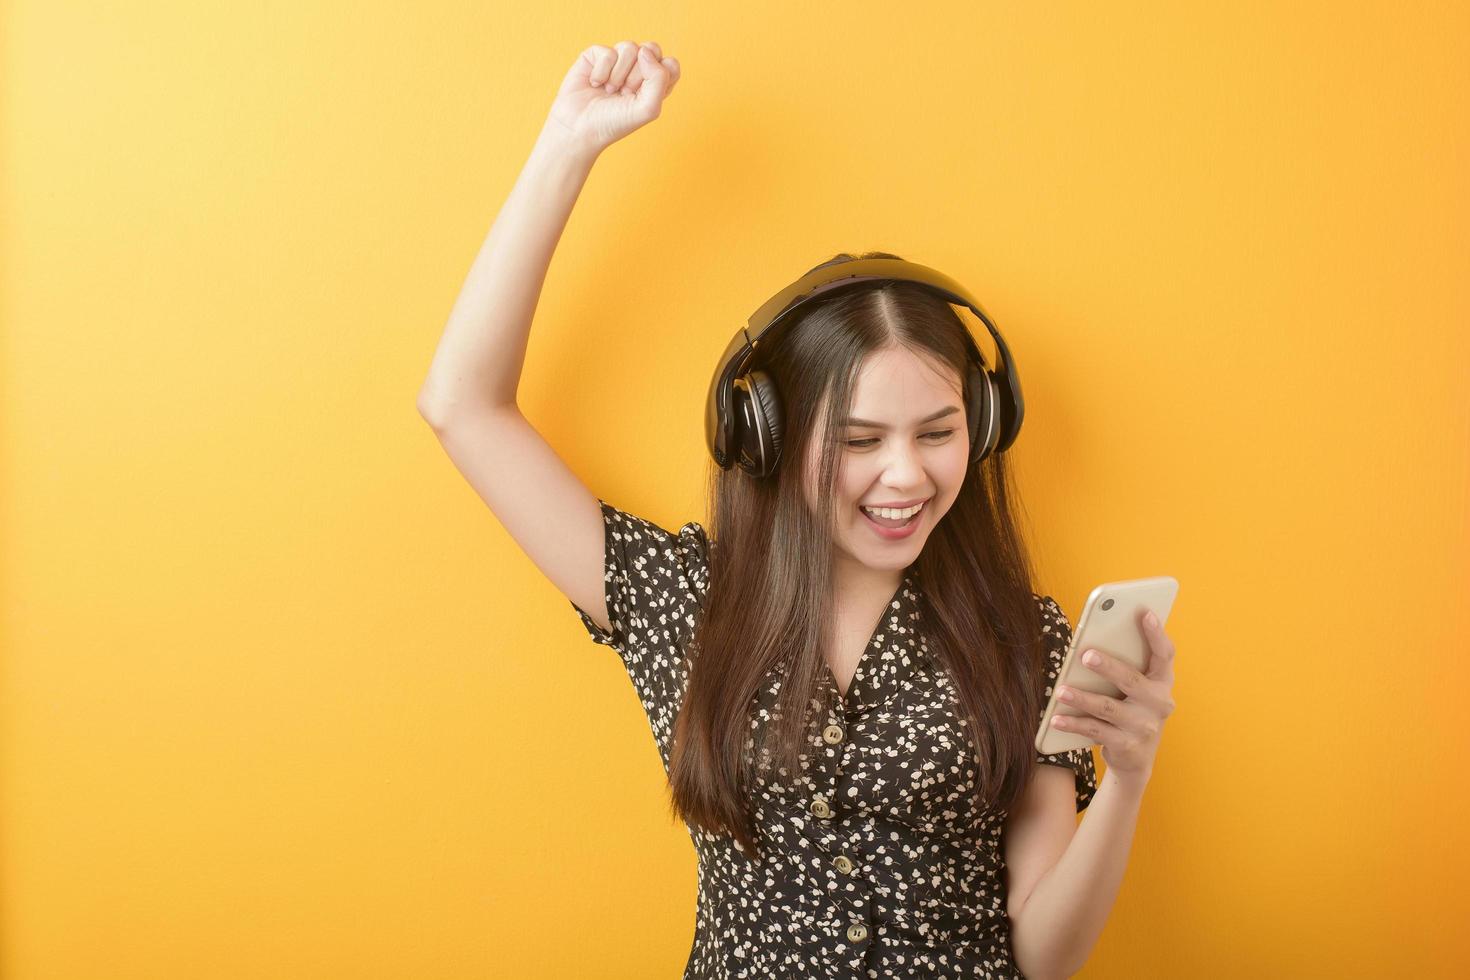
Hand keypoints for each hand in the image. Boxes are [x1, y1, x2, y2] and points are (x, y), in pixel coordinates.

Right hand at [545, 40, 680, 158]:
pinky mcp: (597, 55)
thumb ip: (659, 78)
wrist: (579, 127)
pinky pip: (608, 51)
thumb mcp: (648, 108)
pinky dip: (601, 72)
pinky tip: (595, 84)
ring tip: (610, 90)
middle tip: (626, 93)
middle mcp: (638, 70)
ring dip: (619, 74)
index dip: (658, 77)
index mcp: (655, 83)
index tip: (643, 95)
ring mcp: (618, 61)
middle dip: (638, 74)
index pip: (671, 65)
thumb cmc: (614, 122)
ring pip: (630, 47)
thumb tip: (644, 51)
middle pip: (652, 49)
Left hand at [1049, 611, 1176, 779]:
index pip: (1165, 655)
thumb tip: (1091, 644)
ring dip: (1082, 698)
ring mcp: (1144, 726)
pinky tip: (1055, 719)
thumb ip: (1124, 667)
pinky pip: (1095, 730)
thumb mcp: (1135, 691)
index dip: (1157, 634)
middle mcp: (1159, 704)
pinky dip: (1073, 724)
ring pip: (1108, 707)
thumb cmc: (1131, 710)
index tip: (1144, 613)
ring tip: (1060, 690)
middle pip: (1132, 681)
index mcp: (1162, 683)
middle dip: (1109, 667)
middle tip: (1085, 655)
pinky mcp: (1126, 745)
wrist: (1136, 760)